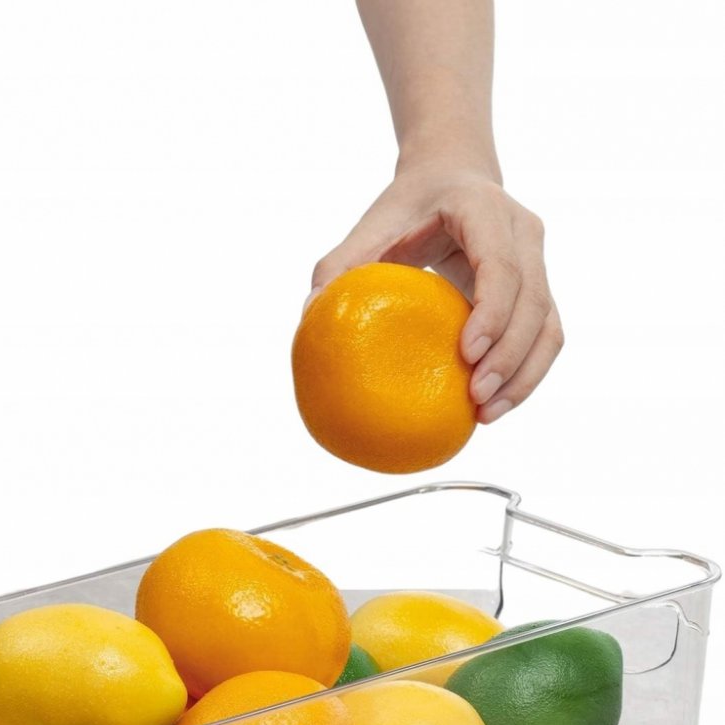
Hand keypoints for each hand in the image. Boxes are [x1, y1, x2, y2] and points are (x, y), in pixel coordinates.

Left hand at [309, 162, 563, 423]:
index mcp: (483, 209)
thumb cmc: (405, 208)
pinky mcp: (540, 288)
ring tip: (487, 416)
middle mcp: (522, 232)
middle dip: (509, 355)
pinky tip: (496, 406)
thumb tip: (308, 316)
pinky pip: (546, 336)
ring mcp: (538, 260)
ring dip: (524, 375)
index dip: (492, 311)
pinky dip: (527, 373)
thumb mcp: (369, 228)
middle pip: (532, 301)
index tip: (467, 353)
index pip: (500, 264)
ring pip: (548, 325)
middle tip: (475, 399)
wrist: (450, 176)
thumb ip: (338, 267)